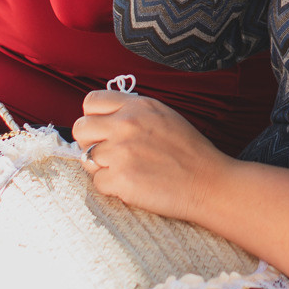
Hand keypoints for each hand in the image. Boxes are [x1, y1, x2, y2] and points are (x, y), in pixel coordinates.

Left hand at [75, 91, 225, 225]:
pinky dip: (111, 187)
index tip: (103, 129)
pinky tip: (133, 184)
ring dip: (101, 167)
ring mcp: (120, 152)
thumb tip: (104, 118)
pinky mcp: (119, 179)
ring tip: (126, 170)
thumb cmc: (189, 151)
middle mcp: (126, 124)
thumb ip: (133, 111)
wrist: (208, 183)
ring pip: (86, 157)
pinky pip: (97, 182)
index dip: (93, 117)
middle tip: (109, 153)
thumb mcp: (164, 115)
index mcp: (138, 106)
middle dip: (90, 142)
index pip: (91, 101)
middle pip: (80, 128)